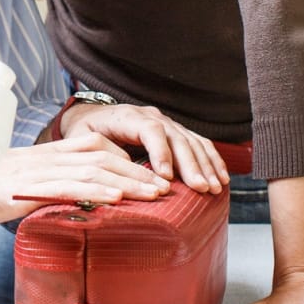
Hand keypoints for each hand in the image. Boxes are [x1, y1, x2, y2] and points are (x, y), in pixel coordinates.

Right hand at [0, 132, 173, 225]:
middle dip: (138, 171)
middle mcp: (44, 158)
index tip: (151, 174)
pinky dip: (93, 191)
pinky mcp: (23, 189)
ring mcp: (34, 172)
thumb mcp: (18, 185)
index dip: (127, 158)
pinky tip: (114, 199)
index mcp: (45, 154)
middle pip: (102, 156)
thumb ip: (46, 187)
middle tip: (166, 186)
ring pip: (91, 170)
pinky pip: (65, 187)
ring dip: (127, 181)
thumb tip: (72, 201)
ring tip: (154, 194)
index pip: (96, 147)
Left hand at [61, 101, 228, 194]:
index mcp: (127, 116)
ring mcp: (166, 122)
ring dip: (205, 165)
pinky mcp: (175, 132)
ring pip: (191, 140)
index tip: (166, 176)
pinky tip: (221, 177)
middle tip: (200, 188)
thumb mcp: (83, 141)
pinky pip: (199, 143)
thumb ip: (98, 153)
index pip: (150, 129)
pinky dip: (212, 160)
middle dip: (191, 164)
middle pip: (176, 136)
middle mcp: (151, 116)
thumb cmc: (85, 133)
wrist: (92, 117)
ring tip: (213, 187)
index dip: (160, 151)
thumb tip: (118, 174)